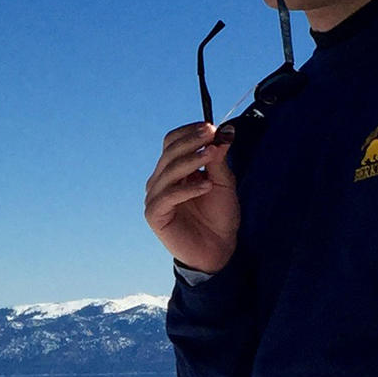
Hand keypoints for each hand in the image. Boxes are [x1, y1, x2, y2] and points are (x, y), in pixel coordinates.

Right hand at [145, 122, 239, 273]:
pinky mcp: (155, 214)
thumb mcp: (223, 182)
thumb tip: (222, 132)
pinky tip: (207, 185)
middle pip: (168, 153)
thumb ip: (218, 159)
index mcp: (172, 170)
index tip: (210, 127)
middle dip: (191, 141)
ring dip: (192, 160)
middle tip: (211, 135)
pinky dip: (188, 188)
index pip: (171, 142)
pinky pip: (169, 195)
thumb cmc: (219, 216)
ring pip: (168, 171)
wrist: (218, 249)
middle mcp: (160, 180)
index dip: (188, 132)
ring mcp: (155, 197)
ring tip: (212, 156)